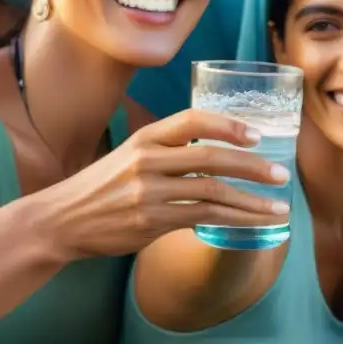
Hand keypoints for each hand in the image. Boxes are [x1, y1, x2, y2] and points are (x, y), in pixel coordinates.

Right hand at [31, 109, 291, 258]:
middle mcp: (147, 161)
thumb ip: (168, 151)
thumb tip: (216, 152)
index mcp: (145, 139)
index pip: (192, 120)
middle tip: (282, 174)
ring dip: (252, 201)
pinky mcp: (151, 222)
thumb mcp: (129, 156)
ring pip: (213, 192)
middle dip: (253, 166)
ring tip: (279, 207)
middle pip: (211, 157)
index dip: (228, 124)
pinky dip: (233, 220)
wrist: (60, 221)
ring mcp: (149, 193)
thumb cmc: (102, 187)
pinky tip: (253, 223)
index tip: (257, 135)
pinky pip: (203, 218)